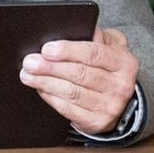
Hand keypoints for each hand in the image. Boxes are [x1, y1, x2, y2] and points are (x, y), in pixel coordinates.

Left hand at [20, 27, 138, 133]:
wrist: (118, 100)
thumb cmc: (108, 68)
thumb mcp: (110, 47)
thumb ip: (96, 36)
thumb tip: (77, 29)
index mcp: (125, 63)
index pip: (94, 54)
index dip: (68, 51)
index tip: (46, 49)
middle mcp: (121, 86)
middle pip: (80, 74)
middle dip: (51, 68)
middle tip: (30, 62)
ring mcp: (110, 106)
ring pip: (72, 93)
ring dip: (46, 83)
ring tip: (28, 75)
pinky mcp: (97, 122)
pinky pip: (69, 109)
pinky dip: (52, 98)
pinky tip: (41, 89)